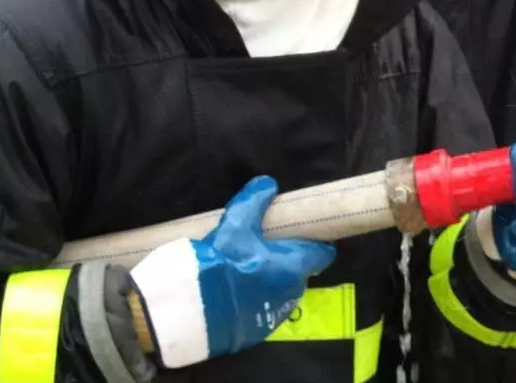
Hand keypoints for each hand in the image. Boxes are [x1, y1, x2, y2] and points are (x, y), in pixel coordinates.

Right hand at [131, 176, 335, 367]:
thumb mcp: (236, 223)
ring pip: (282, 290)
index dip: (317, 242)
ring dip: (272, 279)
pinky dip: (256, 298)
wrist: (192, 309)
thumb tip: (268, 184)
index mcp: (294, 265)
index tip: (306, 232)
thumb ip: (254, 200)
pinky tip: (236, 290)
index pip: (323, 254)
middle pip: (300, 271)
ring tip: (247, 268)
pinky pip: (264, 308)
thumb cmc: (222, 261)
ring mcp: (275, 314)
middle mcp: (292, 292)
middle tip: (266, 245)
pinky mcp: (256, 330)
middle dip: (288, 258)